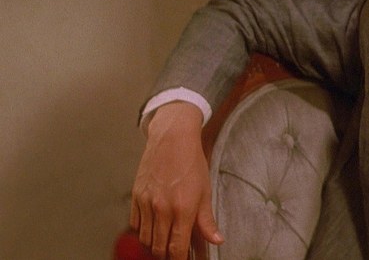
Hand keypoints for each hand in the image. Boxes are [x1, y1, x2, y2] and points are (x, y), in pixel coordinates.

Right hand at [130, 102, 223, 258]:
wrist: (173, 138)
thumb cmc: (192, 162)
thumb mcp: (205, 191)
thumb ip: (207, 220)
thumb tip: (216, 240)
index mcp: (182, 209)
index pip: (176, 248)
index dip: (179, 259)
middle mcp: (162, 208)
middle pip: (158, 247)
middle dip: (166, 255)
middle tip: (174, 252)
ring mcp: (146, 202)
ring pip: (144, 238)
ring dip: (153, 244)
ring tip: (164, 240)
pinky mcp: (136, 196)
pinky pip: (135, 223)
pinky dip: (142, 230)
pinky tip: (153, 225)